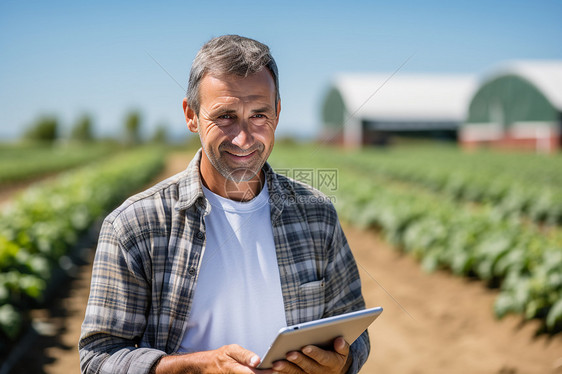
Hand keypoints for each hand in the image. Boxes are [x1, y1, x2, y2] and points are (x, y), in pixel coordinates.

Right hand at [153, 344, 274, 373]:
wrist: (203, 367)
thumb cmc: (219, 357)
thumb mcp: (231, 350)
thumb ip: (245, 355)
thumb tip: (258, 360)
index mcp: (233, 367)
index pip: (253, 373)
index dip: (266, 373)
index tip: (276, 369)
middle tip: (277, 371)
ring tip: (272, 372)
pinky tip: (261, 373)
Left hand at [271, 337, 350, 373]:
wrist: (334, 372)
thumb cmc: (336, 356)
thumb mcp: (343, 352)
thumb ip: (342, 346)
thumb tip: (340, 340)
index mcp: (332, 363)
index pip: (323, 358)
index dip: (314, 353)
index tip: (306, 347)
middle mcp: (320, 372)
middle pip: (308, 366)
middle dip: (298, 360)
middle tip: (289, 353)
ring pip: (297, 373)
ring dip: (286, 369)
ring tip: (276, 363)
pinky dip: (282, 373)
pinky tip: (272, 369)